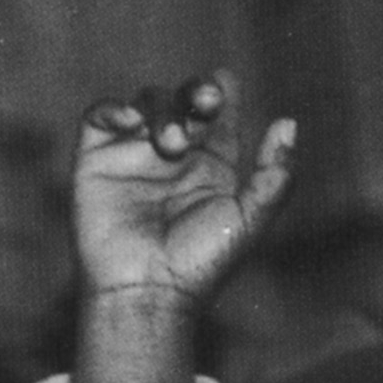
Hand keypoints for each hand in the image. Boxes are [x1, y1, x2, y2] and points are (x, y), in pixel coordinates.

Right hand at [68, 73, 295, 382]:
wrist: (145, 292)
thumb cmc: (198, 266)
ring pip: (147, 102)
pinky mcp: (96, 161)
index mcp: (210, 163)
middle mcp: (172, 155)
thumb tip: (287, 122)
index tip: (223, 94)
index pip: (216, 110)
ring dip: (163, 112)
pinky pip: (98, 116)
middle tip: (207, 104)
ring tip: (172, 145)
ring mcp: (132, 155)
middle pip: (183, 97)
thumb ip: (274, 175)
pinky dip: (112, 108)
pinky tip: (129, 122)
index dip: (221, 89)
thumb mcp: (249, 219)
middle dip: (196, 92)